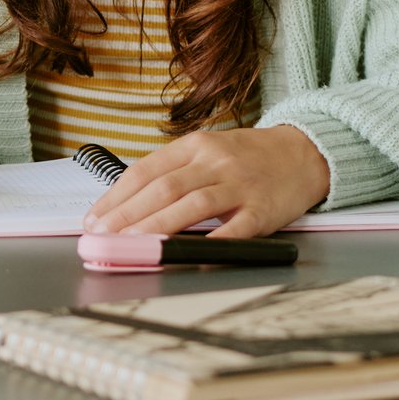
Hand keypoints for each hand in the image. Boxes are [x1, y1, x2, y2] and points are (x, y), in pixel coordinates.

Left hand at [83, 126, 329, 238]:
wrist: (303, 153)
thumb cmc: (246, 157)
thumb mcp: (206, 151)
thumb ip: (173, 171)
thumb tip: (127, 204)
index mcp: (194, 145)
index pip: (145, 170)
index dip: (116, 196)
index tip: (94, 217)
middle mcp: (214, 161)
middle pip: (163, 188)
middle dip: (127, 214)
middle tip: (103, 235)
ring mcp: (240, 184)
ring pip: (192, 205)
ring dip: (157, 227)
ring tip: (131, 244)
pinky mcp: (264, 209)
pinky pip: (235, 227)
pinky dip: (212, 241)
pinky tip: (190, 254)